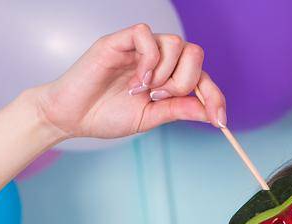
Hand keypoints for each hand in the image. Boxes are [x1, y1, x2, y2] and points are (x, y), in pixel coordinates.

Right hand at [33, 23, 226, 142]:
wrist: (72, 117)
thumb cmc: (105, 115)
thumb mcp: (150, 118)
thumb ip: (178, 110)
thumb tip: (210, 113)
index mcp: (166, 75)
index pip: (201, 76)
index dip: (214, 95)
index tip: (219, 120)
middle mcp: (156, 57)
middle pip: (194, 52)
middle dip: (185, 81)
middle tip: (160, 98)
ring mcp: (139, 48)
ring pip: (174, 42)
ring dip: (166, 73)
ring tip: (143, 90)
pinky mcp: (119, 41)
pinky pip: (146, 35)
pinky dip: (149, 60)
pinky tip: (136, 80)